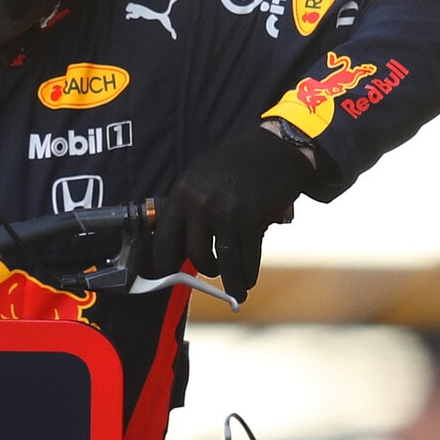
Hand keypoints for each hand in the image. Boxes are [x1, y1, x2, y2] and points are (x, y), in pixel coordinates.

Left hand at [142, 127, 309, 296]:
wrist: (275, 150)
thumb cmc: (235, 166)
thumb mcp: (200, 178)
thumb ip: (187, 209)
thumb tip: (178, 248)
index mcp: (183, 194)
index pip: (165, 239)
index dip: (166, 264)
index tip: (170, 274)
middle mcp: (201, 204)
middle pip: (196, 255)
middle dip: (206, 269)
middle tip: (213, 271)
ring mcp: (227, 213)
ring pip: (224, 262)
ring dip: (231, 280)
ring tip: (236, 288)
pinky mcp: (252, 220)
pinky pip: (247, 258)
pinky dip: (248, 274)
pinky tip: (248, 278)